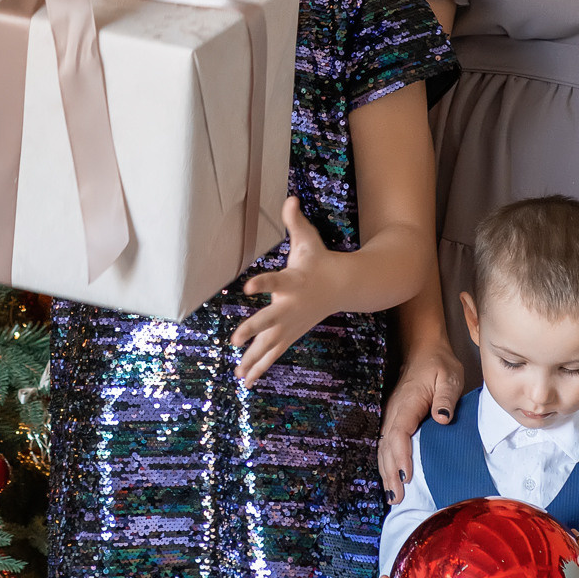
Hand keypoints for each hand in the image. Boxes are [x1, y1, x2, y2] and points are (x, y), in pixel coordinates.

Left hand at [231, 198, 334, 386]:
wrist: (344, 286)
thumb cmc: (319, 261)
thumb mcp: (309, 240)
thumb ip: (295, 221)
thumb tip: (289, 197)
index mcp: (293, 281)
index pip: (275, 280)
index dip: (262, 283)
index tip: (247, 285)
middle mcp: (291, 306)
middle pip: (269, 320)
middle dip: (252, 330)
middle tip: (234, 340)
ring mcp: (292, 324)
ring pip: (270, 344)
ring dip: (253, 359)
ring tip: (238, 375)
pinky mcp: (291, 334)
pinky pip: (273, 353)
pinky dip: (259, 366)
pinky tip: (245, 380)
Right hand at [379, 345, 463, 504]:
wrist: (424, 350)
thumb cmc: (438, 364)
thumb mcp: (449, 377)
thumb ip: (445, 397)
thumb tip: (441, 418)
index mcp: (406, 403)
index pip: (399, 433)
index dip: (401, 456)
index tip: (406, 476)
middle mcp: (394, 411)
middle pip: (386, 446)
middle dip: (390, 473)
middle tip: (397, 498)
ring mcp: (391, 415)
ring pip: (383, 448)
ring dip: (386, 472)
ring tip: (391, 496)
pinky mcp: (394, 419)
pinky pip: (387, 444)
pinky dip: (386, 463)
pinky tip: (390, 477)